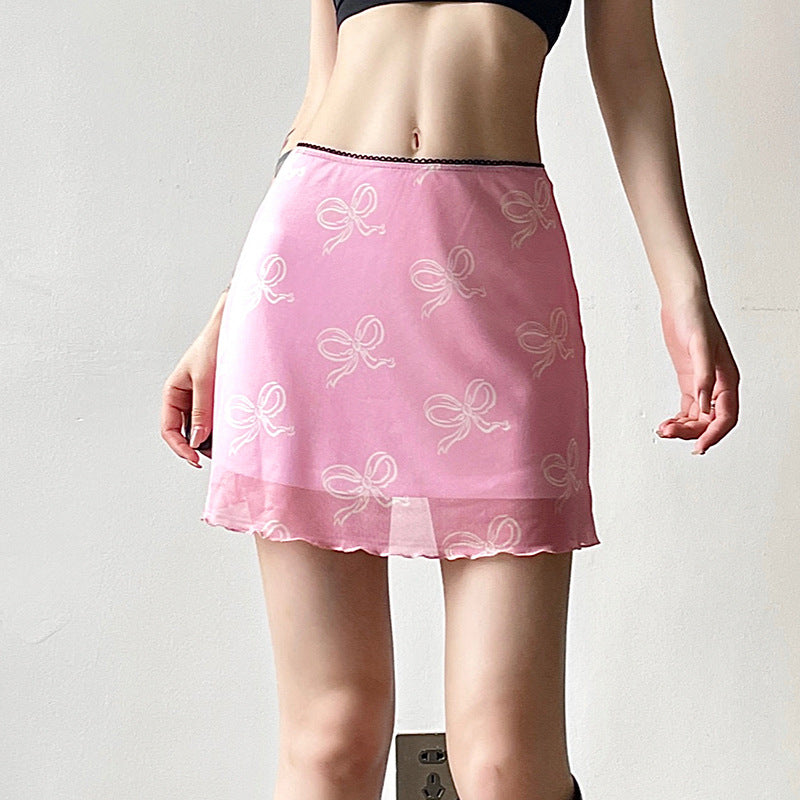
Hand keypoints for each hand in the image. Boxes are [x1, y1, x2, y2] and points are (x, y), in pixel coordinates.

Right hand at [161, 324, 219, 467]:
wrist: (235, 328)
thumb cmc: (214, 346)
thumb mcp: (205, 380)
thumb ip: (201, 410)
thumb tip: (196, 439)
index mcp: (173, 393)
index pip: (169, 429)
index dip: (180, 447)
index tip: (195, 459)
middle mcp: (185, 399)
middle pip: (185, 433)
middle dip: (197, 447)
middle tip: (216, 456)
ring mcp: (202, 400)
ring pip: (201, 429)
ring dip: (211, 439)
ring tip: (226, 445)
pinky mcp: (217, 399)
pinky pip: (215, 420)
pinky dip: (221, 429)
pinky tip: (232, 432)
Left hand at [656, 295, 739, 454]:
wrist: (681, 303)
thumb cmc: (695, 318)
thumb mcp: (699, 346)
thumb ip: (703, 377)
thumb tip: (704, 406)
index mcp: (728, 379)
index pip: (726, 416)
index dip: (714, 434)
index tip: (699, 446)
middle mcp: (718, 384)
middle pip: (710, 421)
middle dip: (692, 431)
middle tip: (669, 434)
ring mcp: (703, 383)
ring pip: (698, 417)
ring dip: (683, 427)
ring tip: (663, 430)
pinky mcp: (690, 380)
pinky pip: (689, 408)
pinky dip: (679, 419)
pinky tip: (666, 423)